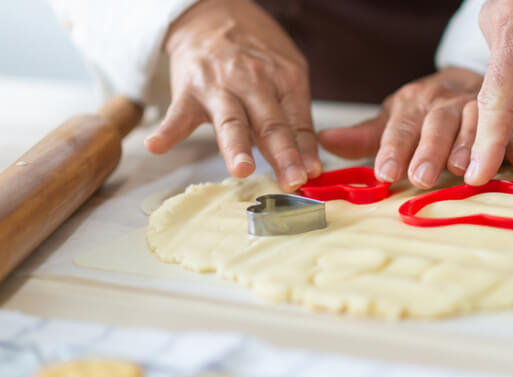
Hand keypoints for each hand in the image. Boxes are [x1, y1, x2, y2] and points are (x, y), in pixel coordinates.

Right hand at [145, 0, 319, 191]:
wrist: (211, 13)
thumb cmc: (254, 51)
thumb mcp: (287, 73)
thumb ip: (297, 117)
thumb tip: (309, 162)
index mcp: (285, 80)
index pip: (298, 123)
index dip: (305, 152)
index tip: (312, 175)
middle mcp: (255, 83)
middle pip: (271, 125)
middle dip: (283, 154)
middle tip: (292, 180)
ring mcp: (220, 87)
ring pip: (231, 121)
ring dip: (236, 146)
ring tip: (241, 169)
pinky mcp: (188, 90)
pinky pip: (177, 113)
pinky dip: (167, 131)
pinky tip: (158, 145)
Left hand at [319, 67, 512, 188]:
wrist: (470, 81)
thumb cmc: (427, 110)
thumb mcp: (394, 118)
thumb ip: (364, 137)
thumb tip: (324, 142)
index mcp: (414, 104)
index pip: (401, 128)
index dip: (393, 150)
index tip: (385, 173)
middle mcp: (446, 104)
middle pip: (438, 125)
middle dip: (430, 151)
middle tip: (422, 176)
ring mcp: (479, 109)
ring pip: (476, 124)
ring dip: (471, 147)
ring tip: (464, 171)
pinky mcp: (511, 119)